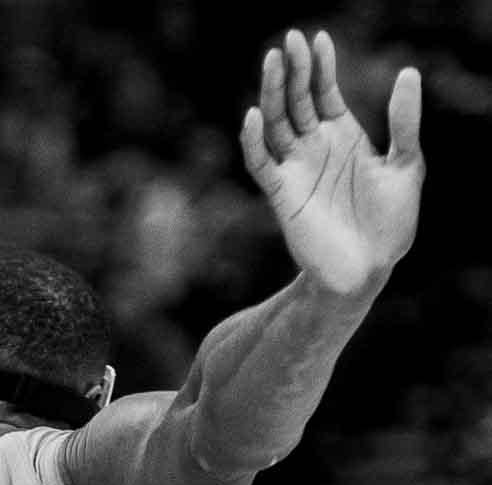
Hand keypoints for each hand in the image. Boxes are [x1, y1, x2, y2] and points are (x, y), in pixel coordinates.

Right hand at [241, 30, 422, 296]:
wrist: (368, 270)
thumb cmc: (390, 225)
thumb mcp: (407, 165)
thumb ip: (404, 122)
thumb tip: (406, 71)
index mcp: (342, 138)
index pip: (324, 92)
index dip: (320, 66)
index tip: (319, 40)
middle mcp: (314, 149)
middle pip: (295, 100)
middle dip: (292, 70)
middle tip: (290, 40)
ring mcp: (295, 171)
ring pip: (275, 124)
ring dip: (271, 93)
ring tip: (273, 61)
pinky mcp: (281, 195)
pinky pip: (261, 164)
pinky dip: (253, 141)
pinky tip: (253, 116)